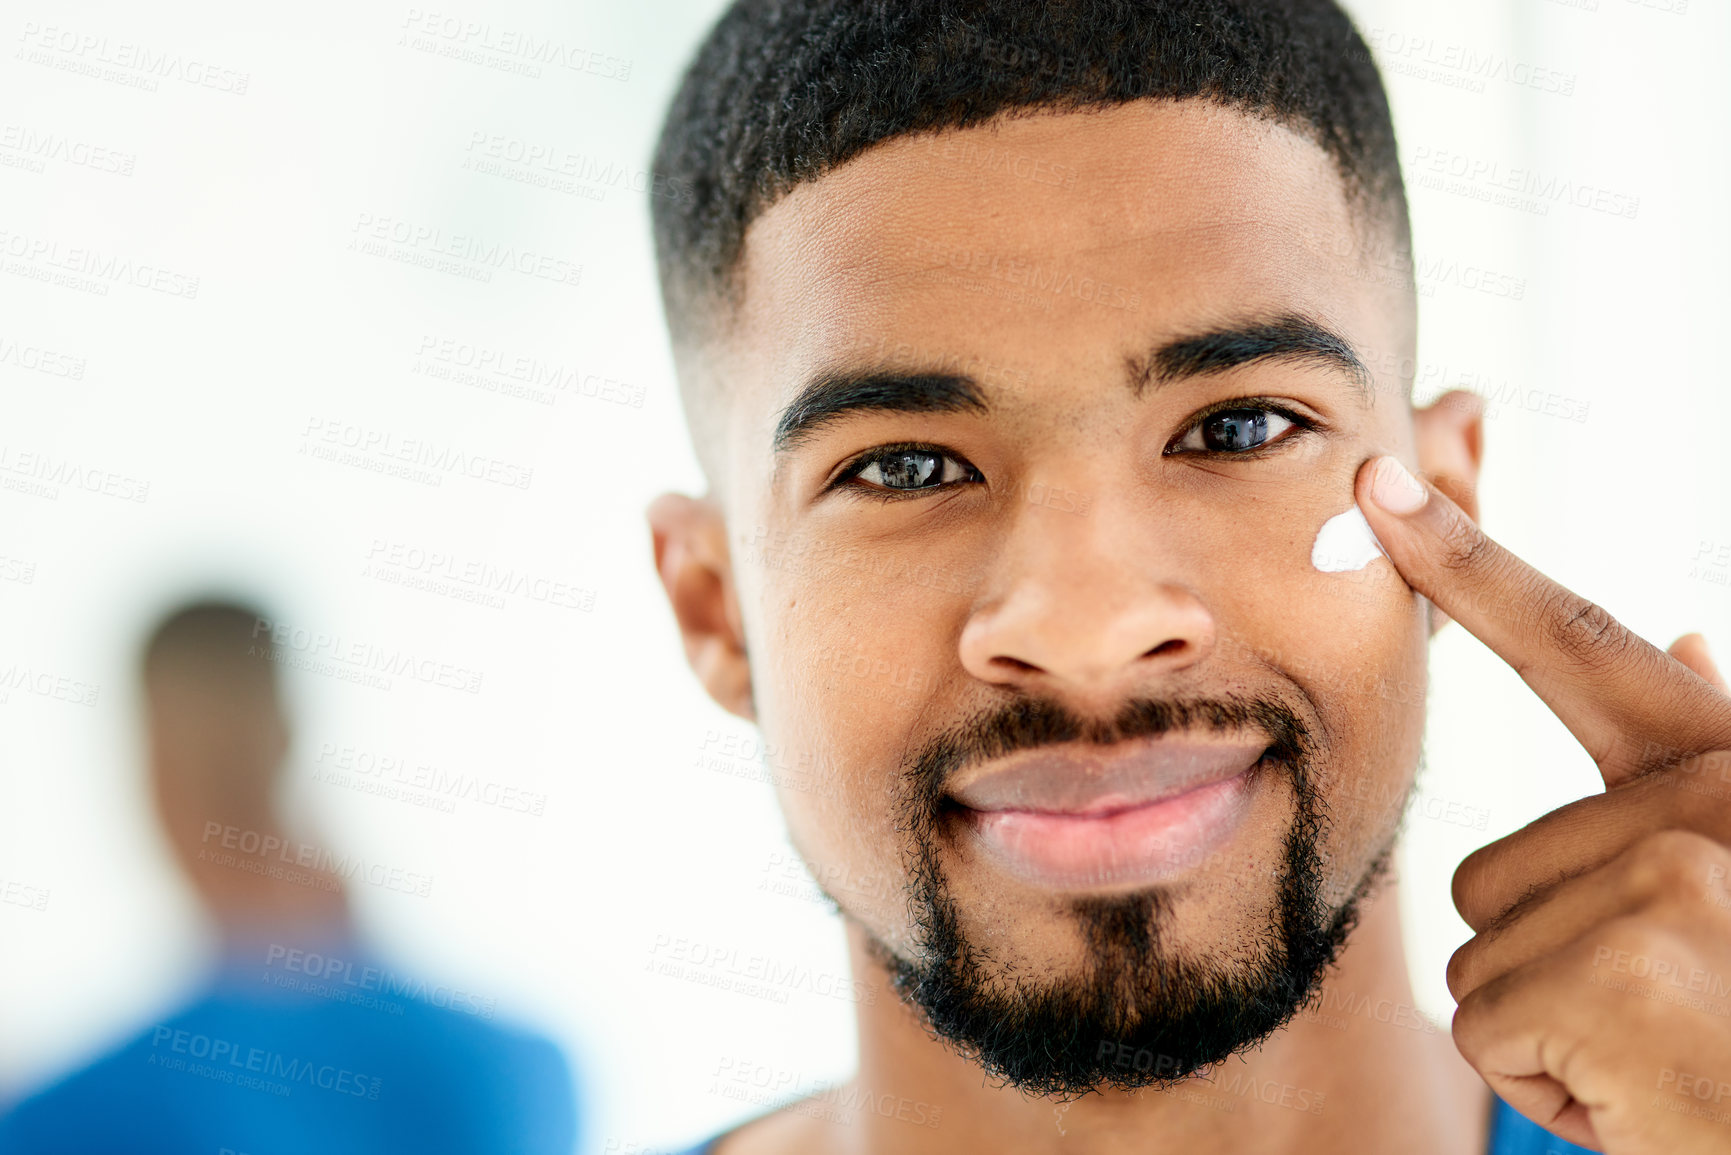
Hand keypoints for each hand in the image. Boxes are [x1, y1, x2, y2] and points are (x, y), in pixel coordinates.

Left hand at [1356, 453, 1730, 1153]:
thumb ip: (1705, 758)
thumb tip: (1691, 630)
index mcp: (1726, 767)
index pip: (1575, 641)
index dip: (1466, 561)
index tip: (1378, 483)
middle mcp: (1709, 799)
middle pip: (1491, 869)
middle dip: (1551, 962)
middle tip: (1676, 1009)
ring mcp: (1669, 874)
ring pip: (1481, 953)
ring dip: (1557, 1029)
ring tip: (1673, 1048)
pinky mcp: (1623, 962)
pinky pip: (1490, 1029)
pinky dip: (1555, 1089)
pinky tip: (1655, 1098)